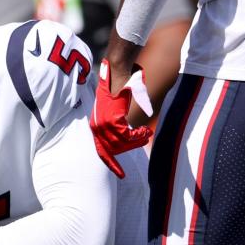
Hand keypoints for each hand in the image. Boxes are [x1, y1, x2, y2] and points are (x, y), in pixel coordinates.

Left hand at [90, 60, 153, 178]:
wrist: (118, 69)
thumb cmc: (120, 85)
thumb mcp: (119, 106)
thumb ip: (122, 122)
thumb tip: (131, 135)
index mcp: (96, 125)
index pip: (102, 151)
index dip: (111, 164)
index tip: (121, 175)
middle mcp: (97, 127)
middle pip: (116, 149)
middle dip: (133, 146)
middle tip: (145, 137)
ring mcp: (104, 124)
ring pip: (123, 144)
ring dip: (138, 140)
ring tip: (147, 133)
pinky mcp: (113, 120)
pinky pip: (128, 136)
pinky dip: (139, 136)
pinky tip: (146, 130)